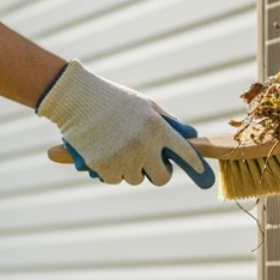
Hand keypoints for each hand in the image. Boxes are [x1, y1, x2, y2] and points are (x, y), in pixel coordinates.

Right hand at [37, 60, 214, 188]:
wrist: (76, 98)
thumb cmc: (113, 99)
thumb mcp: (145, 105)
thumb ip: (167, 122)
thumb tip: (188, 135)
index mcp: (158, 128)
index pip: (184, 153)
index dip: (194, 166)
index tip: (203, 175)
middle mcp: (144, 146)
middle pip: (162, 178)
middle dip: (158, 174)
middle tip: (150, 165)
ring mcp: (125, 159)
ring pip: (135, 179)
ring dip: (129, 170)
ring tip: (118, 149)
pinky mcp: (105, 168)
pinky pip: (115, 180)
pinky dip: (110, 171)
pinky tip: (104, 154)